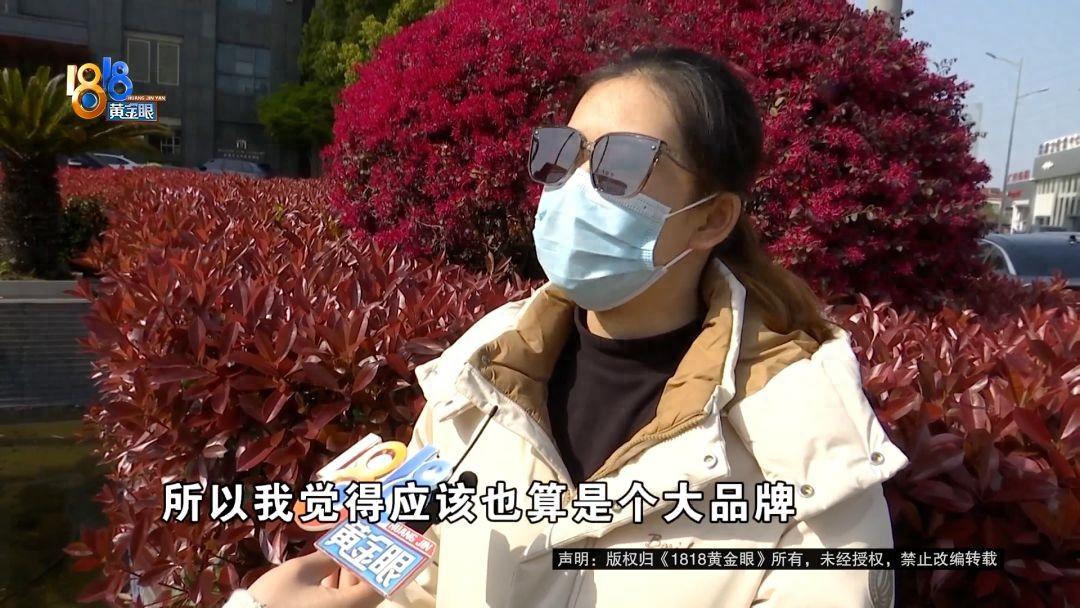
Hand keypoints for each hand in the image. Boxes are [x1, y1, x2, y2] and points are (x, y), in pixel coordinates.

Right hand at [247, 550, 381, 607]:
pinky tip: (328, 569)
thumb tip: (343, 549)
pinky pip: (339, 605)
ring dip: (350, 576)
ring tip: (344, 550)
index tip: (376, 542)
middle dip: (363, 565)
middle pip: (367, 592)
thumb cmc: (273, 599)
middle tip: (360, 540)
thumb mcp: (300, 571)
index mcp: (348, 606)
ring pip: (353, 599)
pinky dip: (337, 588)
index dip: (380, 563)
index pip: (379, 586)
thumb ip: (327, 558)